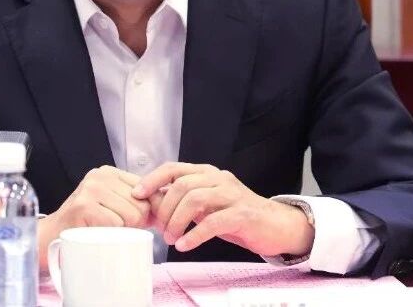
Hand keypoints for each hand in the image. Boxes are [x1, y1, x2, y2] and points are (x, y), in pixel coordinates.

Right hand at [38, 165, 157, 269]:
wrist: (53, 235)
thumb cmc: (86, 223)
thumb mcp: (113, 206)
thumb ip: (137, 204)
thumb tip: (167, 209)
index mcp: (109, 172)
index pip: (146, 189)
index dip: (148, 210)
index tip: (141, 222)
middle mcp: (100, 176)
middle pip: (142, 205)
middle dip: (135, 223)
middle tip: (117, 229)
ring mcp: (90, 189)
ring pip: (131, 215)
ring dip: (123, 231)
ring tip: (106, 231)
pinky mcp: (84, 206)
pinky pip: (116, 224)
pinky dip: (112, 235)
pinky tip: (98, 233)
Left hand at [132, 162, 313, 257]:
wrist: (275, 225)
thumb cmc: (236, 214)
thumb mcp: (207, 203)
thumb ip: (185, 200)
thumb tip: (153, 203)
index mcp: (207, 173)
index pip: (174, 168)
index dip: (153, 179)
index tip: (137, 194)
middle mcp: (218, 178)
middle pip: (182, 185)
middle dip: (165, 209)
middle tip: (160, 230)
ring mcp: (232, 194)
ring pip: (195, 200)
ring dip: (177, 222)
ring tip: (171, 239)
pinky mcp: (242, 214)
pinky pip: (213, 222)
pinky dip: (194, 235)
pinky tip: (185, 245)